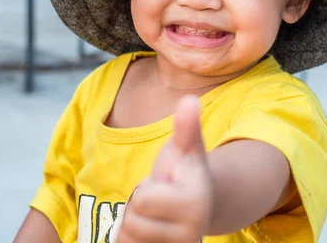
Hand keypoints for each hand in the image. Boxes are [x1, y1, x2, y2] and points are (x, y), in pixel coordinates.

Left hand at [113, 96, 212, 242]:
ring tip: (154, 217)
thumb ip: (187, 126)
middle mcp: (191, 236)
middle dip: (138, 209)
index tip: (165, 185)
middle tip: (158, 202)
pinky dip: (131, 242)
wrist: (198, 208)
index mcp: (195, 203)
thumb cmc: (185, 173)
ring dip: (134, 227)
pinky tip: (149, 233)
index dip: (146, 188)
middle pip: (132, 224)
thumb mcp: (185, 149)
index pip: (141, 200)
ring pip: (128, 240)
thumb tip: (189, 98)